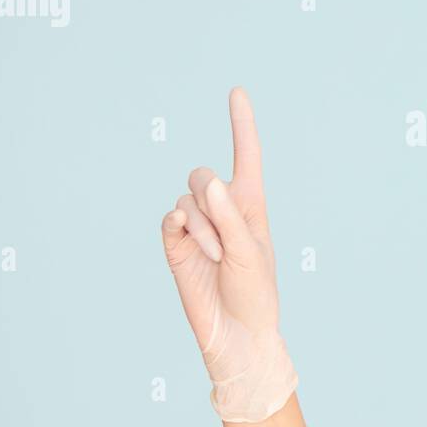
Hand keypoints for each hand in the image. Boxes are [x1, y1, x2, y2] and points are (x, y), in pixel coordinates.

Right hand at [160, 87, 296, 421]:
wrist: (237, 335)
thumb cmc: (256, 295)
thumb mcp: (252, 254)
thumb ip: (231, 218)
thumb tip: (208, 183)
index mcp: (251, 205)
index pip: (246, 155)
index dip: (241, 124)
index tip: (237, 91)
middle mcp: (222, 210)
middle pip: (202, 176)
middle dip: (212, 204)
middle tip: (228, 243)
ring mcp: (196, 227)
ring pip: (187, 201)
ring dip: (203, 228)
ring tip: (217, 259)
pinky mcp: (174, 245)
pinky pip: (169, 219)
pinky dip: (180, 229)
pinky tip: (188, 245)